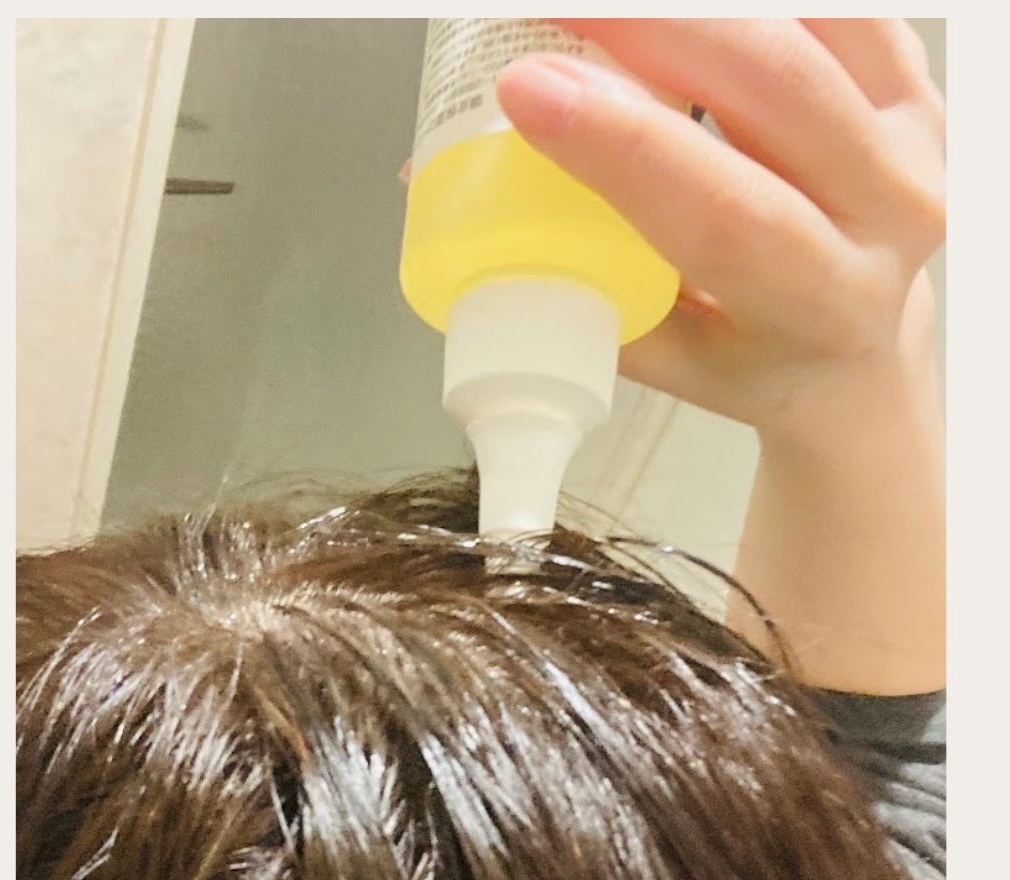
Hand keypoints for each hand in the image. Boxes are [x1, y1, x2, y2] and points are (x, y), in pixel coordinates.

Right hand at [494, 19, 944, 449]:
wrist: (851, 350)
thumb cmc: (745, 361)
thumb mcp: (661, 352)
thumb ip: (571, 277)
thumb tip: (442, 188)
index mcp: (817, 304)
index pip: (724, 215)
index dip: (622, 143)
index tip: (524, 86)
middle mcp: (889, 216)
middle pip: (772, 84)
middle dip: (646, 24)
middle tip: (548, 5)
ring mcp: (918, 139)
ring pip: (807, 24)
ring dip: (689, 0)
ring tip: (598, 0)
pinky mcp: (917, 86)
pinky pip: (840, 4)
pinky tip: (679, 5)